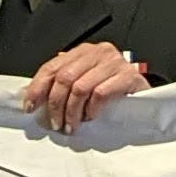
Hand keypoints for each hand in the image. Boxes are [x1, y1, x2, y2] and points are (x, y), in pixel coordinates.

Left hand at [20, 42, 150, 131]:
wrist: (144, 96)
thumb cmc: (113, 91)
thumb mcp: (85, 83)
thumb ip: (64, 85)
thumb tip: (35, 100)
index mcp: (83, 51)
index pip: (52, 66)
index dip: (38, 87)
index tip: (30, 106)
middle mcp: (98, 52)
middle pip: (64, 77)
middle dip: (55, 104)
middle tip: (55, 123)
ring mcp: (114, 62)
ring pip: (80, 87)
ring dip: (72, 111)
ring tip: (71, 125)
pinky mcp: (128, 76)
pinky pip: (100, 93)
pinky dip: (91, 109)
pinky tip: (91, 117)